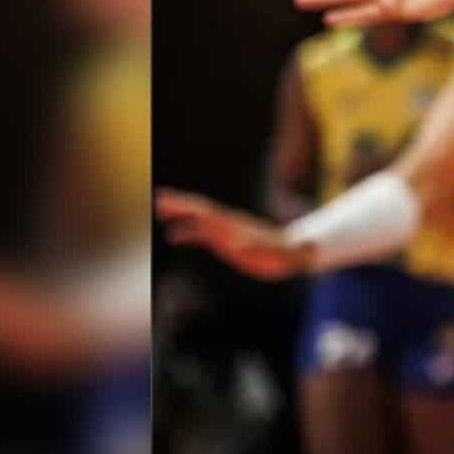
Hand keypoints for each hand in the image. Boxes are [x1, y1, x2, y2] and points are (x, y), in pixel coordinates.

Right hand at [155, 190, 312, 280]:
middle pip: (202, 211)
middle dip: (181, 205)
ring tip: (158, 209)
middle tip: (159, 198)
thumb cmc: (292, 254)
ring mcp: (228, 231)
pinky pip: (202, 235)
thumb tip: (248, 247)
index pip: (213, 215)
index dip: (194, 211)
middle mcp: (231, 225)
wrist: (294, 253)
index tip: (178, 206)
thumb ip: (270, 249)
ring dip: (179, 215)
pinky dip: (186, 233)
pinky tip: (172, 236)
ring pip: (199, 220)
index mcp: (241, 227)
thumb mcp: (286, 254)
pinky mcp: (226, 241)